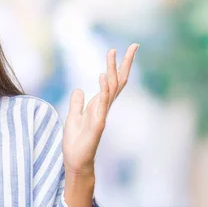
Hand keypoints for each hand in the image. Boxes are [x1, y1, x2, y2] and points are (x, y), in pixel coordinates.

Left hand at [62, 43, 138, 175]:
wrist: (76, 161)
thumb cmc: (76, 142)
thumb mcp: (73, 117)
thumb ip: (77, 103)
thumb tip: (79, 90)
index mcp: (99, 104)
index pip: (112, 81)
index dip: (118, 66)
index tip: (122, 49)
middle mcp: (103, 107)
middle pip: (118, 81)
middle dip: (126, 63)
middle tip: (134, 46)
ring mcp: (102, 114)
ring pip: (111, 88)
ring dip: (112, 70)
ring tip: (112, 52)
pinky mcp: (97, 123)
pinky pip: (102, 104)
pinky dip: (103, 89)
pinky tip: (102, 77)